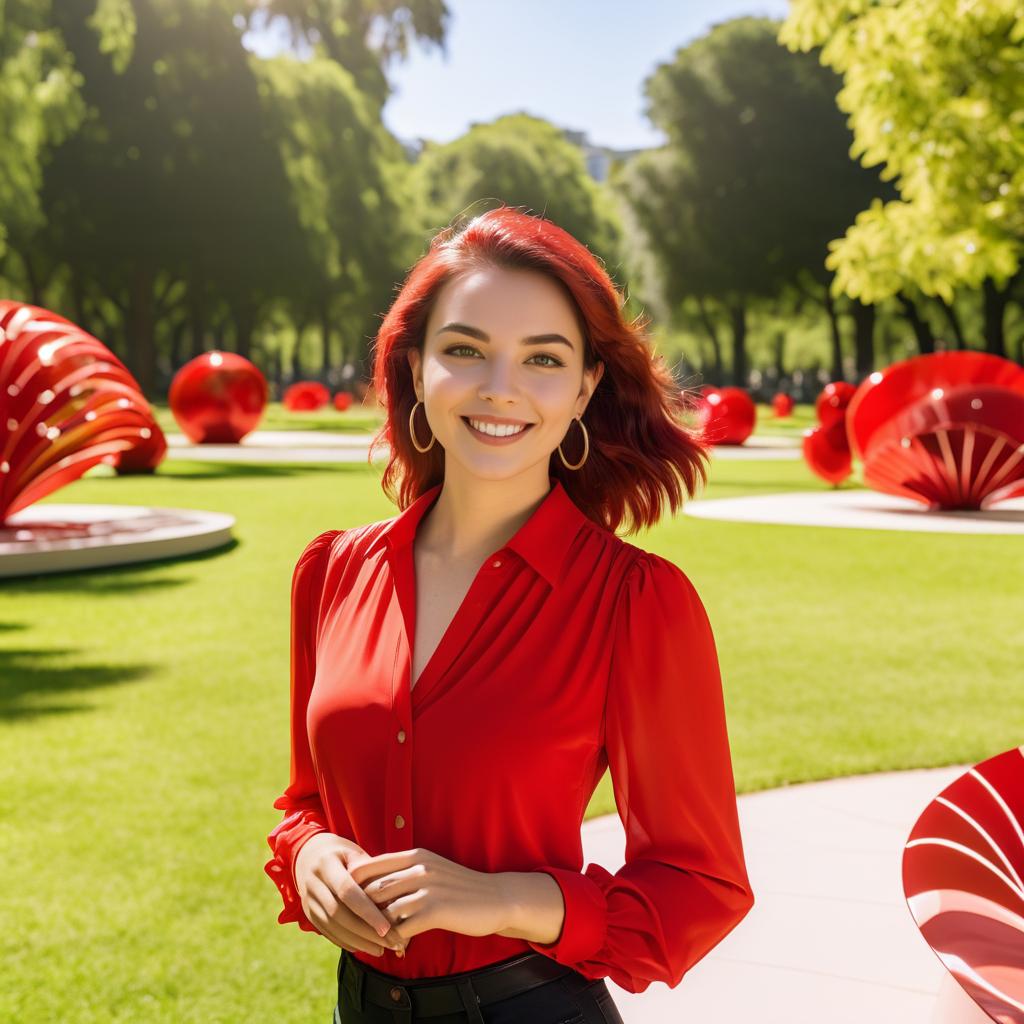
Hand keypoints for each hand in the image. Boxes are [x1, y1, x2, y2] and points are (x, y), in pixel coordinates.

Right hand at [294, 833, 408, 956]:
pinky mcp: (308, 913)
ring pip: (332, 926)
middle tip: (389, 943)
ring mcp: (308, 900)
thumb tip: (392, 896)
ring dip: (357, 941)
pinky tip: (363, 947)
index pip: (347, 891)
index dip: (367, 911)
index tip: (387, 928)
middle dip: (365, 931)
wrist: (308, 854)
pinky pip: (327, 932)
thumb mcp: (355, 852)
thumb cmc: (342, 853)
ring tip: (380, 949)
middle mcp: (313, 883)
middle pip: (338, 913)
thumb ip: (370, 871)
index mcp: (326, 864)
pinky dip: (345, 941)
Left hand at [347, 847, 512, 944]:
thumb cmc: (460, 887)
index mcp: (416, 856)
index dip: (355, 884)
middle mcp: (419, 869)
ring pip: (385, 910)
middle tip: (360, 928)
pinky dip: (395, 940)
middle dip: (363, 911)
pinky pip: (402, 928)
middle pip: (373, 890)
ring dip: (379, 928)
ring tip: (378, 940)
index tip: (351, 901)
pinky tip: (398, 946)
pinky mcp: (435, 911)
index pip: (371, 865)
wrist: (496, 898)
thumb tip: (374, 884)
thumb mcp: (433, 868)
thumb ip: (406, 871)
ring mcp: (427, 890)